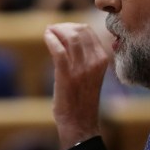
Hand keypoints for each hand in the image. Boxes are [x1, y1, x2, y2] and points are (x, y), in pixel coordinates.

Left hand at [44, 23, 109, 149]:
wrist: (80, 123)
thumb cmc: (82, 99)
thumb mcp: (90, 73)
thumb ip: (85, 56)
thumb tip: (69, 36)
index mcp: (102, 59)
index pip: (88, 31)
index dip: (72, 26)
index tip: (61, 29)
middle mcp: (95, 61)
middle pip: (79, 30)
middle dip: (63, 26)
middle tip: (52, 30)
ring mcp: (82, 68)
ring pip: (70, 37)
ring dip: (56, 31)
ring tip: (48, 32)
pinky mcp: (67, 75)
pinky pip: (58, 50)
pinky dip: (51, 40)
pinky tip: (46, 37)